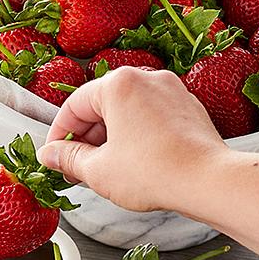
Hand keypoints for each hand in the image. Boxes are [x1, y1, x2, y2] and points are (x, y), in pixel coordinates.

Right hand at [37, 67, 228, 212]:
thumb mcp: (98, 170)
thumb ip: (68, 158)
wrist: (208, 181)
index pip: (74, 106)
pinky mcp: (188, 108)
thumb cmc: (154, 172)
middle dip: (85, 139)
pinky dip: (135, 136)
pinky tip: (132, 163)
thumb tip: (50, 155)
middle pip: (101, 106)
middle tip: (76, 168)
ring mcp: (171, 91)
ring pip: (127, 112)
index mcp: (118, 84)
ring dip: (109, 139)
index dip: (58, 135)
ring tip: (103, 169)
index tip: (55, 156)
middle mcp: (146, 78)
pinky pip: (150, 118)